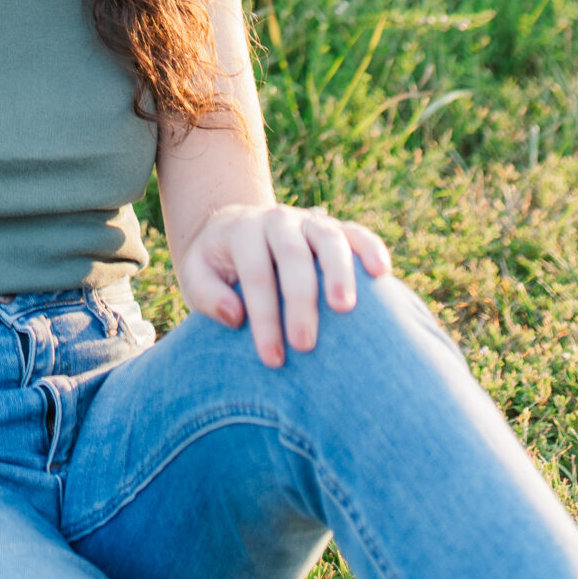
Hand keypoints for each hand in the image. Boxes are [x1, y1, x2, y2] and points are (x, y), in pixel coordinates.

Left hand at [180, 202, 391, 366]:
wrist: (235, 231)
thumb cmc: (218, 266)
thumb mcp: (195, 275)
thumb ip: (205, 294)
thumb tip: (235, 316)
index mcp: (242, 231)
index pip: (255, 273)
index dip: (264, 316)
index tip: (272, 358)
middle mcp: (277, 220)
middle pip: (292, 255)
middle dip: (299, 301)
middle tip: (305, 345)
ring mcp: (308, 221)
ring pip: (328, 238)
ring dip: (339, 271)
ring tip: (345, 308)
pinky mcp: (334, 228)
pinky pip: (356, 233)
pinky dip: (370, 248)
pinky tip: (382, 272)